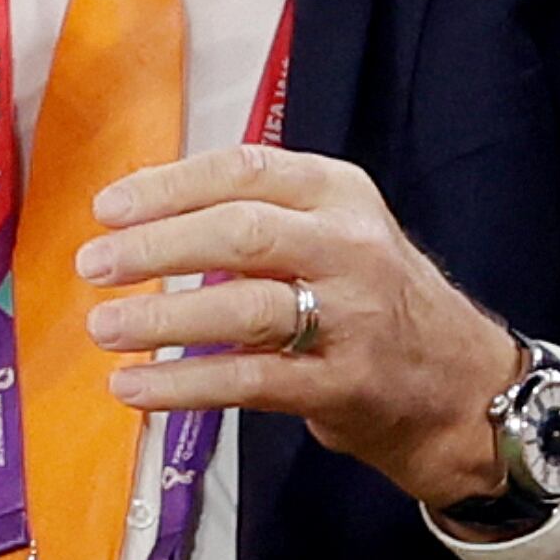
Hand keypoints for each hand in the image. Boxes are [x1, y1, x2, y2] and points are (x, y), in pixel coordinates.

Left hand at [77, 147, 524, 511]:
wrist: (464, 386)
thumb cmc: (376, 301)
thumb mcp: (336, 232)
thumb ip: (259, 216)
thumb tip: (145, 220)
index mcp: (340, 194)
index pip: (244, 170)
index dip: (169, 187)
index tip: (109, 207)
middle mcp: (350, 247)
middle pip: (241, 232)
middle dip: (157, 247)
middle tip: (95, 263)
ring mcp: (351, 318)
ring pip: (244, 307)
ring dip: (163, 319)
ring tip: (104, 327)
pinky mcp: (343, 385)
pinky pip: (249, 380)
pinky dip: (183, 384)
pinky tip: (134, 388)